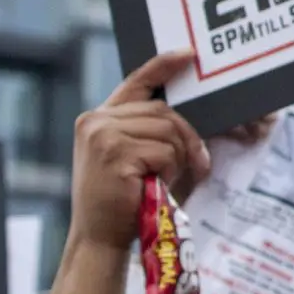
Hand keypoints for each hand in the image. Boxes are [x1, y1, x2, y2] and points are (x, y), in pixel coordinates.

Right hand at [48, 52, 211, 293]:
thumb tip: (190, 121)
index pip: (135, 82)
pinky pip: (165, 152)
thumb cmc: (122, 203)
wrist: (99, 238)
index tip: (188, 54)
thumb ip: (151, 134)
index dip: (163, 66)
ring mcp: (102, 136)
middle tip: (198, 163)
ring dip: (178, 157)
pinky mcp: (114, 153)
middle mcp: (95, 121)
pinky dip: (171, 170)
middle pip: (163, 111)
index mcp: (98, 119)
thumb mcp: (134, 159)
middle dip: (187, 136)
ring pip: (168, 130)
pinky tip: (155, 185)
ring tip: (164, 180)